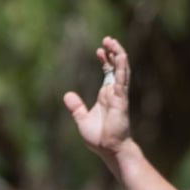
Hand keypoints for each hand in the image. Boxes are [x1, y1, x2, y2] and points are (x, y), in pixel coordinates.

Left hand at [64, 36, 132, 163]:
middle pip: (116, 67)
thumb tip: (67, 95)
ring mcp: (119, 95)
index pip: (108, 72)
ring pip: (121, 70)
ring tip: (112, 42)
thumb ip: (76, 107)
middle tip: (107, 39)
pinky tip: (121, 56)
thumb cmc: (99, 138)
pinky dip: (122, 68)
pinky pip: (122, 81)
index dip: (105, 60)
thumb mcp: (82, 119)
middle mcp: (114, 93)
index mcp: (107, 95)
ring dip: (118, 55)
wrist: (109, 149)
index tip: (99, 49)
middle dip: (113, 52)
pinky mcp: (121, 100)